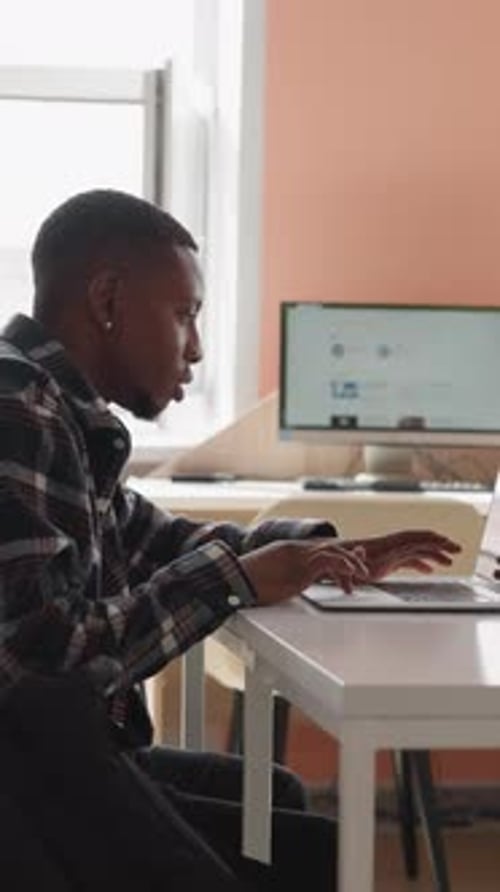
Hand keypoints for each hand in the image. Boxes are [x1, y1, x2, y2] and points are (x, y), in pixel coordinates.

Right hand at [240, 539, 369, 605]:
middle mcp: (295, 549)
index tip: (348, 563)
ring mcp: (300, 556)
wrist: (234, 580)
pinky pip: (331, 561)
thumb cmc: (244, 584)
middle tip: (361, 569)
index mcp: (287, 551)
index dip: (335, 556)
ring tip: (361, 576)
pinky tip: (353, 575)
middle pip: (329, 547)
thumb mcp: (266, 579)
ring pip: (334, 552)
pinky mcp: (302, 567)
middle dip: (348, 557)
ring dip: (351, 564)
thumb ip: (279, 579)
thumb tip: (280, 587)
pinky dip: (345, 566)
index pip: (318, 549)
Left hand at [338, 530, 461, 581]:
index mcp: (383, 546)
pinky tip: (430, 569)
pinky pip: (408, 560)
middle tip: (457, 548)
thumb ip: (354, 559)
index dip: (428, 540)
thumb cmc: (337, 562)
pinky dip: (420, 563)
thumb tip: (359, 554)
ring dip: (433, 554)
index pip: (411, 540)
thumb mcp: (345, 562)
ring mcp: (389, 553)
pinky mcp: (386, 561)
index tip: (444, 542)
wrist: (330, 559)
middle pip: (419, 542)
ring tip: (450, 561)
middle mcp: (389, 547)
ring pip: (416, 550)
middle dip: (439, 544)